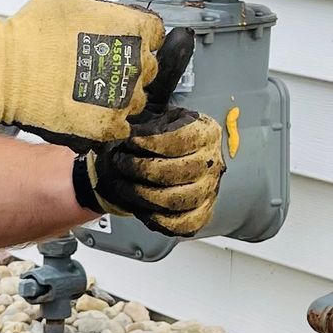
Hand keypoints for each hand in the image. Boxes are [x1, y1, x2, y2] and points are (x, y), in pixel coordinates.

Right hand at [0, 0, 163, 140]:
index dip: (132, 35)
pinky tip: (84, 105)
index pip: (155, 33)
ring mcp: (122, 96)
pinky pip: (122, 124)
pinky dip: (106, 118)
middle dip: (126, 63)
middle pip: (148, 66)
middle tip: (90, 61)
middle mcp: (133, 62)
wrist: (2, 70)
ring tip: (84, 83)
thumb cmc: (32, 28)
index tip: (107, 38)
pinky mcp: (106, 125)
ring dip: (117, 92)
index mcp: (132, 26)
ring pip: (137, 97)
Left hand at [73, 106, 224, 236]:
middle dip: (141, 169)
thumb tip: (131, 109)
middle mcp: (212, 162)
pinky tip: (140, 207)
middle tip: (120, 163)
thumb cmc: (159, 137)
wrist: (166, 159)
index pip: (181, 140)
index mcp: (206, 133)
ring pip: (175, 200)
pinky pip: (181, 224)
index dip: (152, 143)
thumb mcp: (157, 116)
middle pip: (176, 172)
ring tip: (123, 185)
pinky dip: (157, 219)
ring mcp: (209, 190)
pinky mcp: (201, 212)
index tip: (131, 142)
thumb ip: (148, 110)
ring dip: (142, 195)